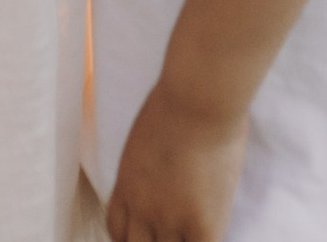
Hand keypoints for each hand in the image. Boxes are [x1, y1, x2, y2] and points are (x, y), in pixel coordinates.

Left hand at [105, 84, 248, 241]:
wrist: (197, 100)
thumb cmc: (178, 100)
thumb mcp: (148, 135)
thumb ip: (152, 163)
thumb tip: (169, 166)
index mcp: (127, 185)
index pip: (117, 230)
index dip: (129, 238)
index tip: (143, 233)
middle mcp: (143, 209)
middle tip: (167, 233)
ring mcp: (171, 220)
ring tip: (190, 232)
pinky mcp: (202, 225)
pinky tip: (209, 232)